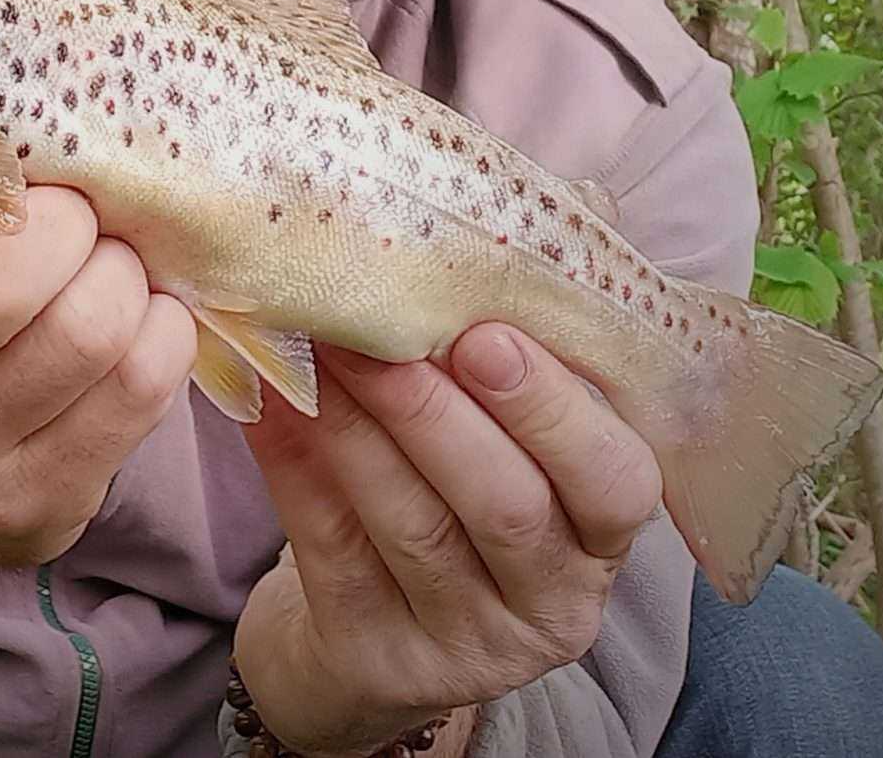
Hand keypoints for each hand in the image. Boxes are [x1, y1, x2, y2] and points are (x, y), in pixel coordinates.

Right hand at [0, 166, 198, 619]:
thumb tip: (9, 92)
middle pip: (3, 276)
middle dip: (66, 221)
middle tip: (70, 214)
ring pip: (89, 327)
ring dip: (119, 273)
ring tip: (103, 264)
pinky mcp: (35, 506)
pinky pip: (142, 383)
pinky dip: (158, 328)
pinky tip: (133, 319)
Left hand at [233, 324, 662, 757]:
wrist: (372, 627)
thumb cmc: (455, 490)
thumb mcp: (511, 442)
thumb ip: (511, 358)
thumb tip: (484, 225)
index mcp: (602, 534)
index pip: (615, 480)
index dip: (551, 408)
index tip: (484, 336)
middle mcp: (551, 601)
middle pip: (505, 506)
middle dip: (434, 410)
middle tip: (373, 331)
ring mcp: (465, 644)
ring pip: (413, 527)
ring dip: (357, 427)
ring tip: (312, 346)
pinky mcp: (376, 656)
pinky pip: (332, 549)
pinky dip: (295, 466)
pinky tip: (267, 401)